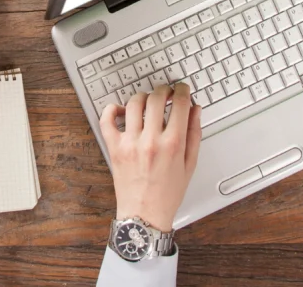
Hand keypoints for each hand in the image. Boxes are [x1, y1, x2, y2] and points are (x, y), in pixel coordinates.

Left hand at [99, 82, 201, 231]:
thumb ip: (194, 134)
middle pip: (156, 99)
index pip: (179, 104)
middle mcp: (151, 140)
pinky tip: (121, 110)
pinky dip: (112, 109)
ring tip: (147, 101)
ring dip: (142, 97)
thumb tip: (195, 110)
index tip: (181, 89)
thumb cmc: (168, 193)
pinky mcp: (114, 147)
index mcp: (173, 144)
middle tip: (165, 92)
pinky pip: (107, 120)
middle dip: (163, 90)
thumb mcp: (189, 165)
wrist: (144, 214)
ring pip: (133, 104)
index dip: (182, 90)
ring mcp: (130, 143)